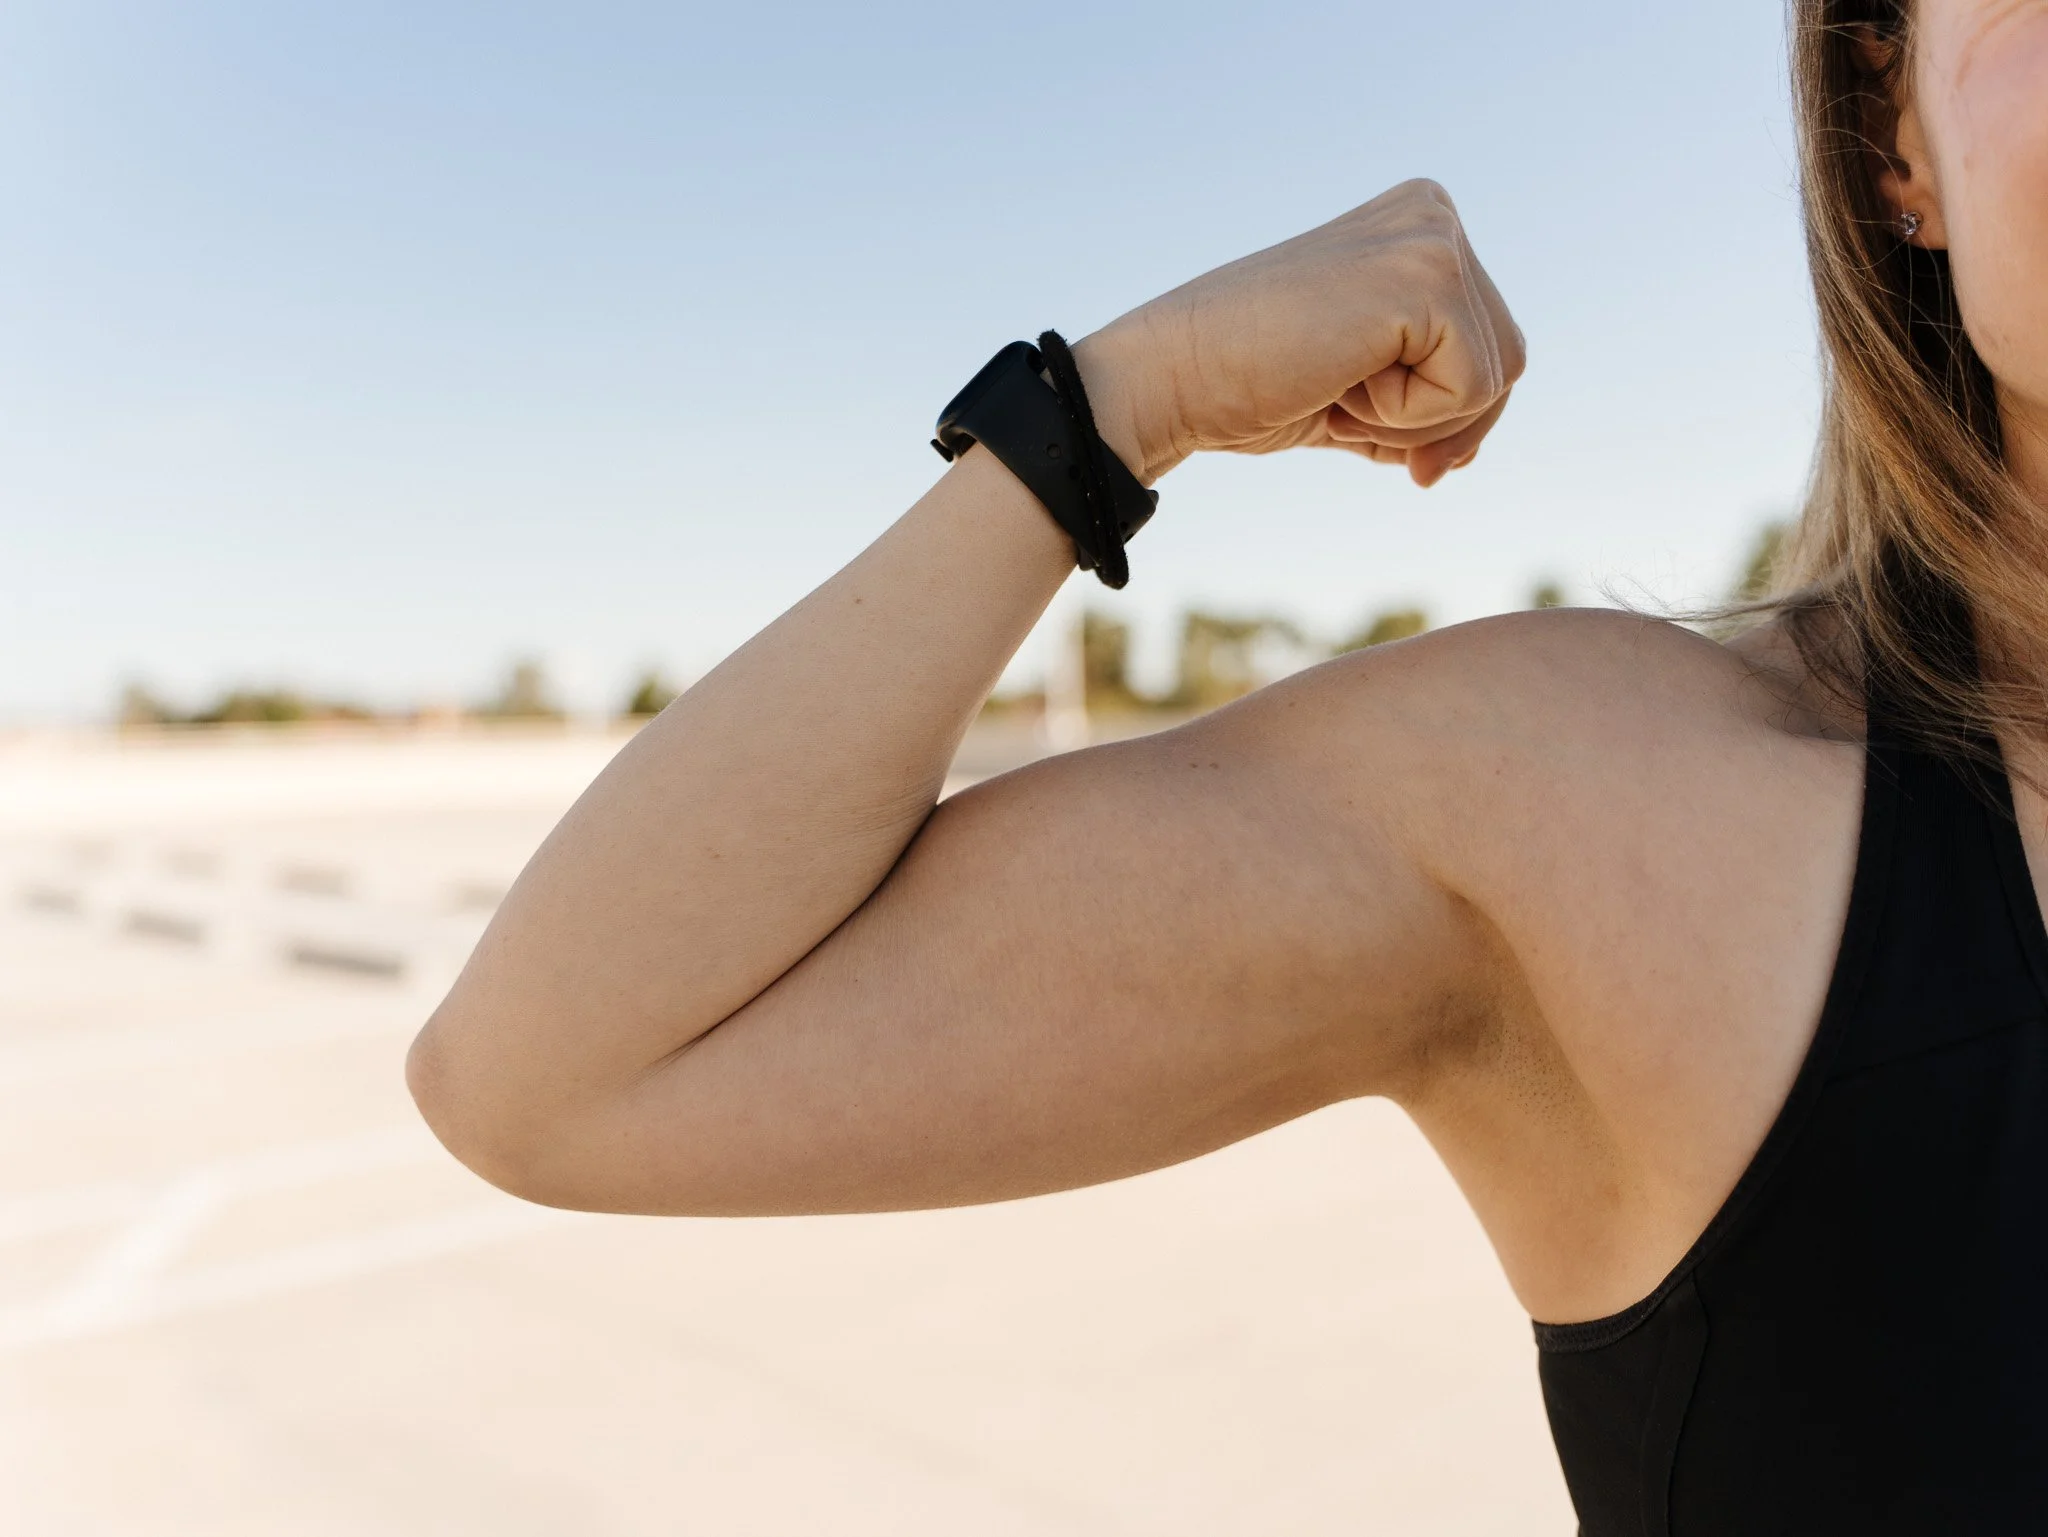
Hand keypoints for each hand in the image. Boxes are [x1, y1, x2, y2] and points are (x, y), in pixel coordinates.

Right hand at [1079, 181, 1524, 487]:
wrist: (1171, 379)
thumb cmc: (1248, 386)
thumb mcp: (1357, 386)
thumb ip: (1419, 395)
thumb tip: (1472, 450)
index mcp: (1417, 226)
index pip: (1491, 346)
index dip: (1444, 415)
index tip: (1359, 417)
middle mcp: (1432, 214)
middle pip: (1509, 362)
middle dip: (1438, 424)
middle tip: (1342, 409)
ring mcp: (1433, 237)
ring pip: (1497, 380)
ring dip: (1413, 422)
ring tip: (1333, 385)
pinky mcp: (1427, 275)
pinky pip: (1471, 389)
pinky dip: (1404, 418)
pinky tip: (1337, 378)